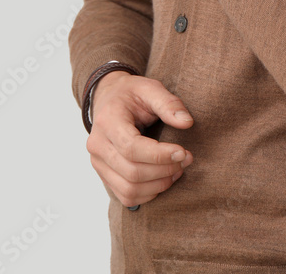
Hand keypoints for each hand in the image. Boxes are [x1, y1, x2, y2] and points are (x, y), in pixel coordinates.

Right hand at [86, 71, 194, 207]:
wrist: (109, 99)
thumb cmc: (131, 94)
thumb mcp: (150, 88)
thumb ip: (169, 103)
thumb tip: (187, 123)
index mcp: (107, 121)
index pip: (131, 148)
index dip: (159, 155)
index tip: (183, 152)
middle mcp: (97, 145)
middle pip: (132, 172)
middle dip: (164, 170)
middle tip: (186, 159)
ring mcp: (98, 163)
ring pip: (129, 189)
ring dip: (159, 184)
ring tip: (178, 169)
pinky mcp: (104, 175)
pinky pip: (126, 196)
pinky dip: (149, 193)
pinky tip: (164, 179)